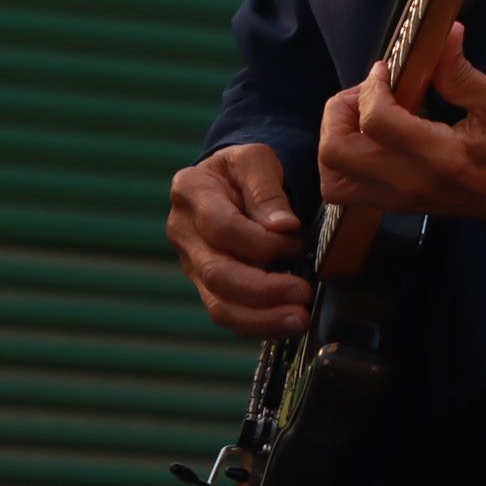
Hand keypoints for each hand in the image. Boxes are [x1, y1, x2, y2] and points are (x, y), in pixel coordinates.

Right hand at [168, 142, 311, 339]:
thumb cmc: (246, 170)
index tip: (297, 242)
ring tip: (299, 318)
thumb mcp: (258, 160)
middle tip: (303, 292)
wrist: (232, 183)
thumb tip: (283, 226)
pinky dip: (258, 325)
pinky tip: (287, 324)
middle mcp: (183, 231)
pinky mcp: (207, 287)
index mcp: (190, 191)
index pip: (223, 227)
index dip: (262, 242)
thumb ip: (267, 190)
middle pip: (217, 273)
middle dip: (263, 289)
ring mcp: (192, 264)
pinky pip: (228, 315)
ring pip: (219, 304)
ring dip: (261, 317)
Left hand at [315, 25, 485, 224]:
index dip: (371, 87)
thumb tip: (443, 32)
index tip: (387, 69)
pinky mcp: (393, 205)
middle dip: (341, 111)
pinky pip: (343, 189)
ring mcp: (397, 199)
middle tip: (369, 93)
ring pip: (331, 177)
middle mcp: (408, 183)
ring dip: (335, 139)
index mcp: (438, 156)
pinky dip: (342, 160)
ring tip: (363, 116)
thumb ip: (462, 71)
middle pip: (336, 152)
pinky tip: (368, 137)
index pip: (376, 122)